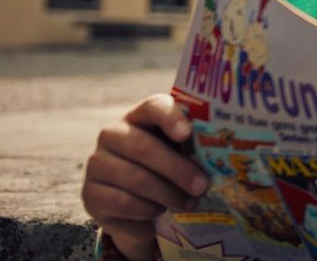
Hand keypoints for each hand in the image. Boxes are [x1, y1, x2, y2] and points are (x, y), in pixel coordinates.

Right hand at [81, 94, 207, 260]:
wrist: (139, 205)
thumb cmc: (169, 168)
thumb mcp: (182, 153)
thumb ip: (195, 144)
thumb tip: (226, 151)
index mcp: (140, 115)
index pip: (153, 106)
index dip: (170, 117)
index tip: (187, 134)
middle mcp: (113, 133)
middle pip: (144, 147)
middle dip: (177, 169)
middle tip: (202, 185)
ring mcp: (97, 163)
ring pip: (135, 178)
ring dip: (167, 193)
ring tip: (189, 203)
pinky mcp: (90, 194)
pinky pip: (123, 202)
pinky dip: (147, 209)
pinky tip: (159, 210)